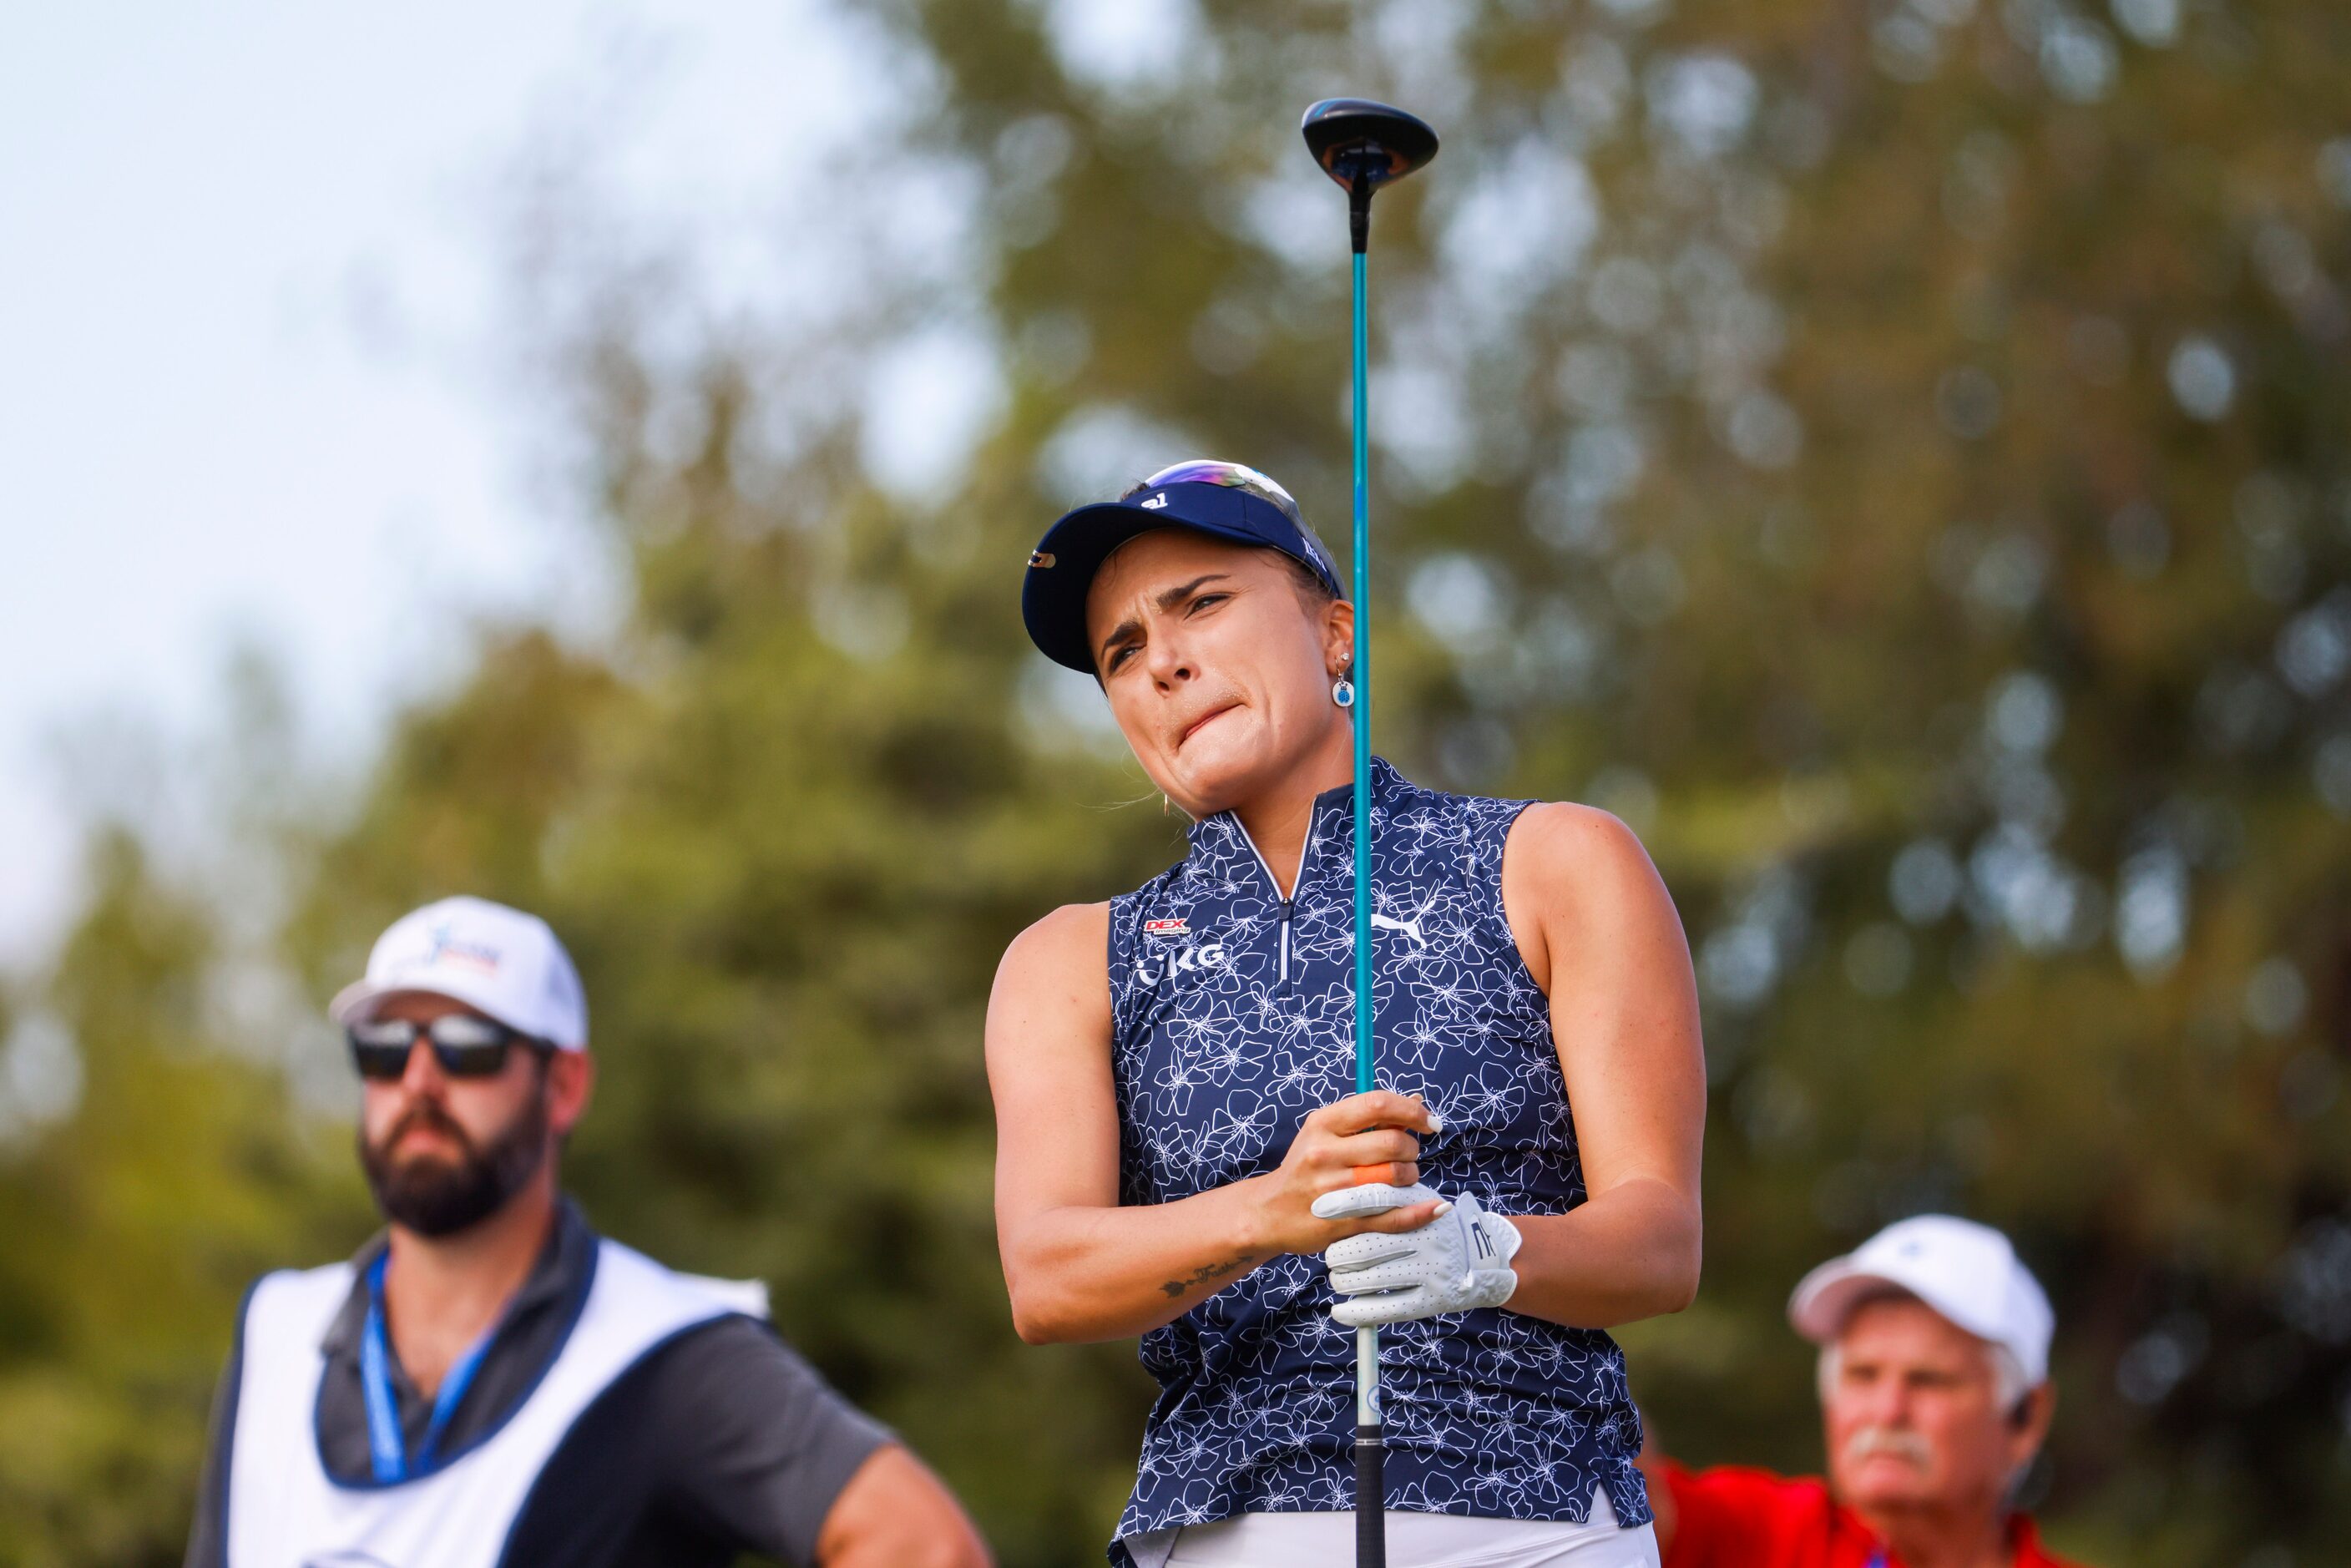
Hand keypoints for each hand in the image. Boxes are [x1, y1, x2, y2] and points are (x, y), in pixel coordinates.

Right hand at [1245, 1092, 1445, 1257]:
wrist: (1268, 1212)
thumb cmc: (1306, 1167)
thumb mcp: (1326, 1133)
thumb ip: (1369, 1118)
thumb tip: (1418, 1101)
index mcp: (1322, 1124)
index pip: (1377, 1104)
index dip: (1412, 1110)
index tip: (1428, 1122)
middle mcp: (1325, 1154)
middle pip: (1393, 1143)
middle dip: (1412, 1149)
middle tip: (1406, 1156)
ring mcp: (1333, 1191)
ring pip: (1396, 1177)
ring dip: (1411, 1177)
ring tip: (1401, 1179)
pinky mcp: (1342, 1223)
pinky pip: (1393, 1217)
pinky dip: (1420, 1212)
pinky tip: (1435, 1207)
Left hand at [1310, 1185, 1521, 1326]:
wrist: (1484, 1256)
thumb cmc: (1435, 1224)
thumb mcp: (1418, 1199)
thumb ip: (1384, 1197)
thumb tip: (1331, 1197)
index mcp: (1420, 1206)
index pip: (1375, 1200)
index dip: (1343, 1204)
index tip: (1317, 1209)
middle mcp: (1425, 1237)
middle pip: (1365, 1246)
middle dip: (1338, 1253)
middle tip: (1331, 1255)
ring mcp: (1431, 1269)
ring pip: (1370, 1278)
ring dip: (1344, 1280)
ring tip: (1339, 1277)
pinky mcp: (1433, 1299)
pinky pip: (1387, 1308)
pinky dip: (1357, 1311)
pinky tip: (1340, 1311)